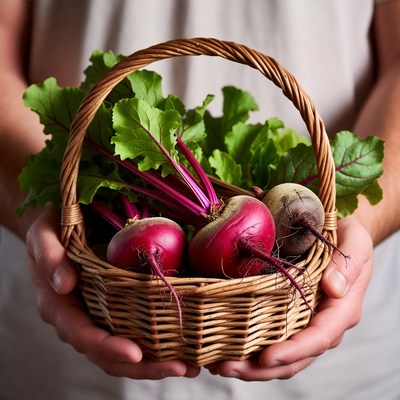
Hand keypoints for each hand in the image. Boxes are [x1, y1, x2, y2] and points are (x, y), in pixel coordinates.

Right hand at [26, 206, 199, 378]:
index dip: (107, 347)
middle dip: (142, 366)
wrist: (62, 225)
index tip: (135, 354)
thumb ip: (49, 255)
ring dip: (155, 362)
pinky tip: (182, 347)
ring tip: (190, 365)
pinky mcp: (115, 310)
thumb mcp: (44, 233)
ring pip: (123, 351)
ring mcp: (99, 316)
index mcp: (59, 305)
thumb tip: (63, 284)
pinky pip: (134, 332)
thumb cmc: (53, 227)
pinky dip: (156, 344)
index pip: (82, 334)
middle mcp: (79, 318)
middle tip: (179, 368)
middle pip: (107, 354)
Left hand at [205, 215, 372, 379]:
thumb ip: (348, 264)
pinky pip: (271, 339)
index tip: (266, 357)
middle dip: (261, 368)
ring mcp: (304, 323)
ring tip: (218, 365)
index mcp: (340, 310)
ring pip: (281, 356)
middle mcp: (322, 324)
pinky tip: (225, 350)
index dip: (293, 351)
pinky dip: (249, 350)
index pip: (318, 338)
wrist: (337, 235)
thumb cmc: (346, 238)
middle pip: (295, 357)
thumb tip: (333, 288)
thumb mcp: (355, 242)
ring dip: (250, 365)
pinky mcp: (289, 317)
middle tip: (226, 367)